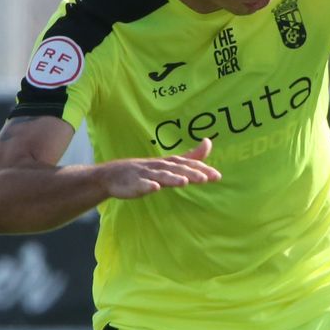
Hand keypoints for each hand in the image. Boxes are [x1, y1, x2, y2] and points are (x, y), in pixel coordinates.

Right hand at [90, 139, 219, 198]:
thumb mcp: (169, 164)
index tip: (217, 176)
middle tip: (206, 179)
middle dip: (191, 173)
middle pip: (176, 169)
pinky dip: (147, 185)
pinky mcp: (133, 183)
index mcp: (167, 163)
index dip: (201, 168)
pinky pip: (140, 184)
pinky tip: (154, 188)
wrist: (113, 175)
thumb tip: (208, 142)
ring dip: (172, 178)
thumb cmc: (145, 170)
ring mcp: (145, 174)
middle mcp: (158, 166)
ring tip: (184, 182)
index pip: (187, 163)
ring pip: (160, 176)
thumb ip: (189, 156)